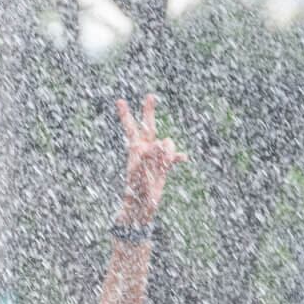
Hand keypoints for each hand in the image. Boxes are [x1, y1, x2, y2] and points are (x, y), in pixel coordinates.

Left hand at [116, 94, 186, 223]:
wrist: (140, 207)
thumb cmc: (137, 190)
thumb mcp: (142, 171)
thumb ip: (151, 155)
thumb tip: (161, 142)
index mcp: (135, 150)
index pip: (131, 128)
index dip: (126, 115)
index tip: (120, 101)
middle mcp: (145, 150)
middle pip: (148, 126)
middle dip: (148, 111)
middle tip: (150, 96)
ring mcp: (154, 156)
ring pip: (167, 143)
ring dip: (169, 152)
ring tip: (162, 166)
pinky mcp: (163, 165)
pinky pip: (173, 157)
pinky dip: (177, 157)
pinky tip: (183, 159)